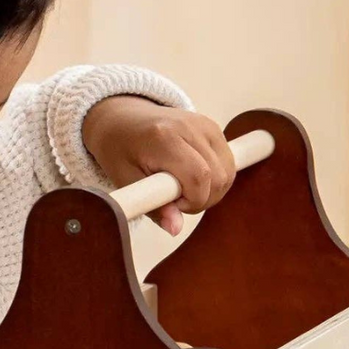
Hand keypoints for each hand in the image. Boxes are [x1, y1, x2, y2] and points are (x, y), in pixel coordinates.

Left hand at [82, 95, 235, 235]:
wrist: (123, 119)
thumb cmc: (120, 151)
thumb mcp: (126, 181)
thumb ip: (152, 206)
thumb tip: (175, 229)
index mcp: (165, 138)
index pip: (199, 177)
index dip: (192, 201)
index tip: (170, 204)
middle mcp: (191, 127)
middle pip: (219, 178)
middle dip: (202, 200)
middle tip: (174, 200)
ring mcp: (206, 125)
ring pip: (228, 173)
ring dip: (210, 192)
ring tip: (182, 190)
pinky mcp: (215, 128)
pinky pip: (228, 164)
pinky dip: (214, 180)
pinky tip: (191, 179)